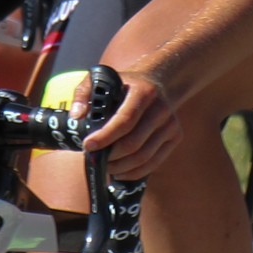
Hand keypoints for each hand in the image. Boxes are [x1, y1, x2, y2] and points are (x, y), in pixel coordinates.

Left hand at [79, 66, 181, 181]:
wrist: (158, 82)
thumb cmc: (124, 85)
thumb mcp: (101, 79)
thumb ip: (84, 94)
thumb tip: (76, 116)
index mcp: (143, 92)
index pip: (124, 120)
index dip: (105, 137)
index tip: (88, 146)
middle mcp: (160, 109)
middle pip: (134, 143)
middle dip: (110, 156)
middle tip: (95, 159)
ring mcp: (170, 124)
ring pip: (144, 157)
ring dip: (121, 167)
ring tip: (105, 166)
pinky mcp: (175, 136)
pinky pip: (154, 163)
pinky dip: (135, 172)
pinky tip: (120, 172)